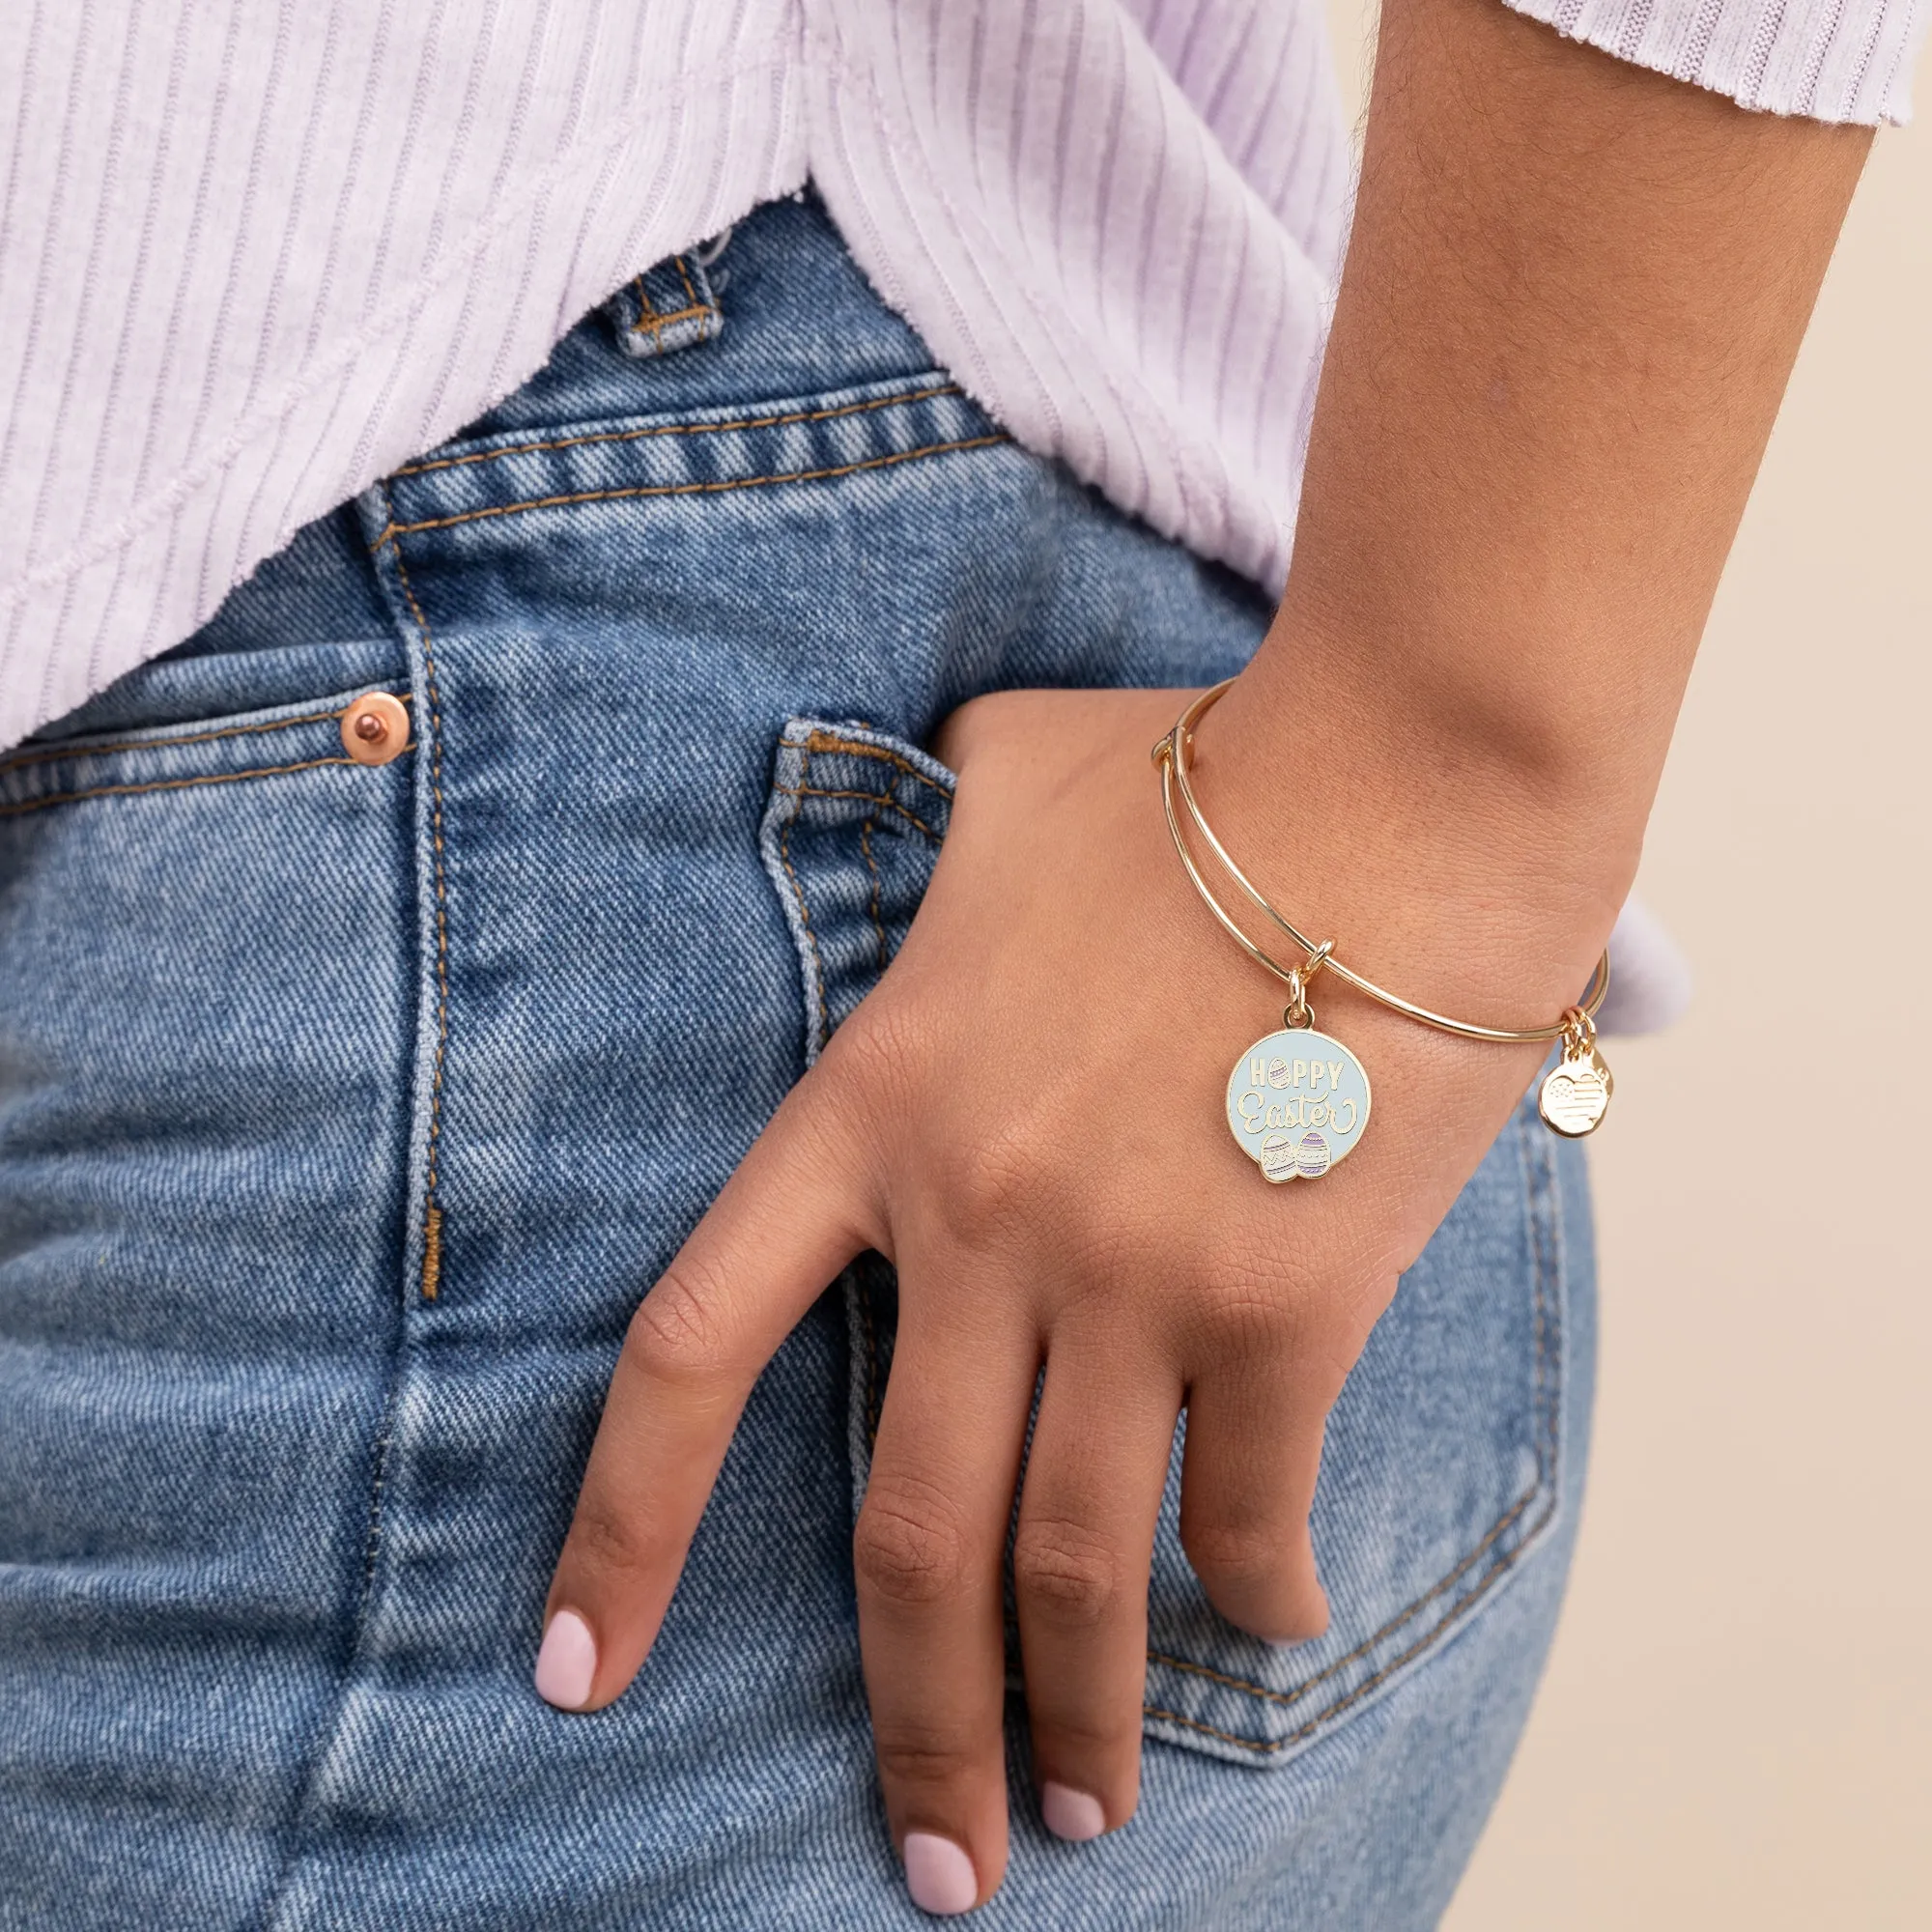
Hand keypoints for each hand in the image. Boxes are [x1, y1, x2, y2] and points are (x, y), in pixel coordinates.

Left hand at [534, 682, 1590, 1912]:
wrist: (1399, 779)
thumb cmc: (1199, 769)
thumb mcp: (1004, 777)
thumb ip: (928, 824)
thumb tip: (922, 794)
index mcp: (874, 1104)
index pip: (690, 1349)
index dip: (618, 1533)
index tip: (576, 1675)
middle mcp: (979, 1217)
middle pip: (907, 1538)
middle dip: (911, 1725)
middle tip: (936, 1864)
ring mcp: (1131, 1273)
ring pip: (1071, 1565)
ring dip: (1074, 1720)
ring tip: (1078, 1814)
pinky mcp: (1286, 1301)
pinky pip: (1247, 1504)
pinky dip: (1256, 1592)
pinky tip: (1264, 1624)